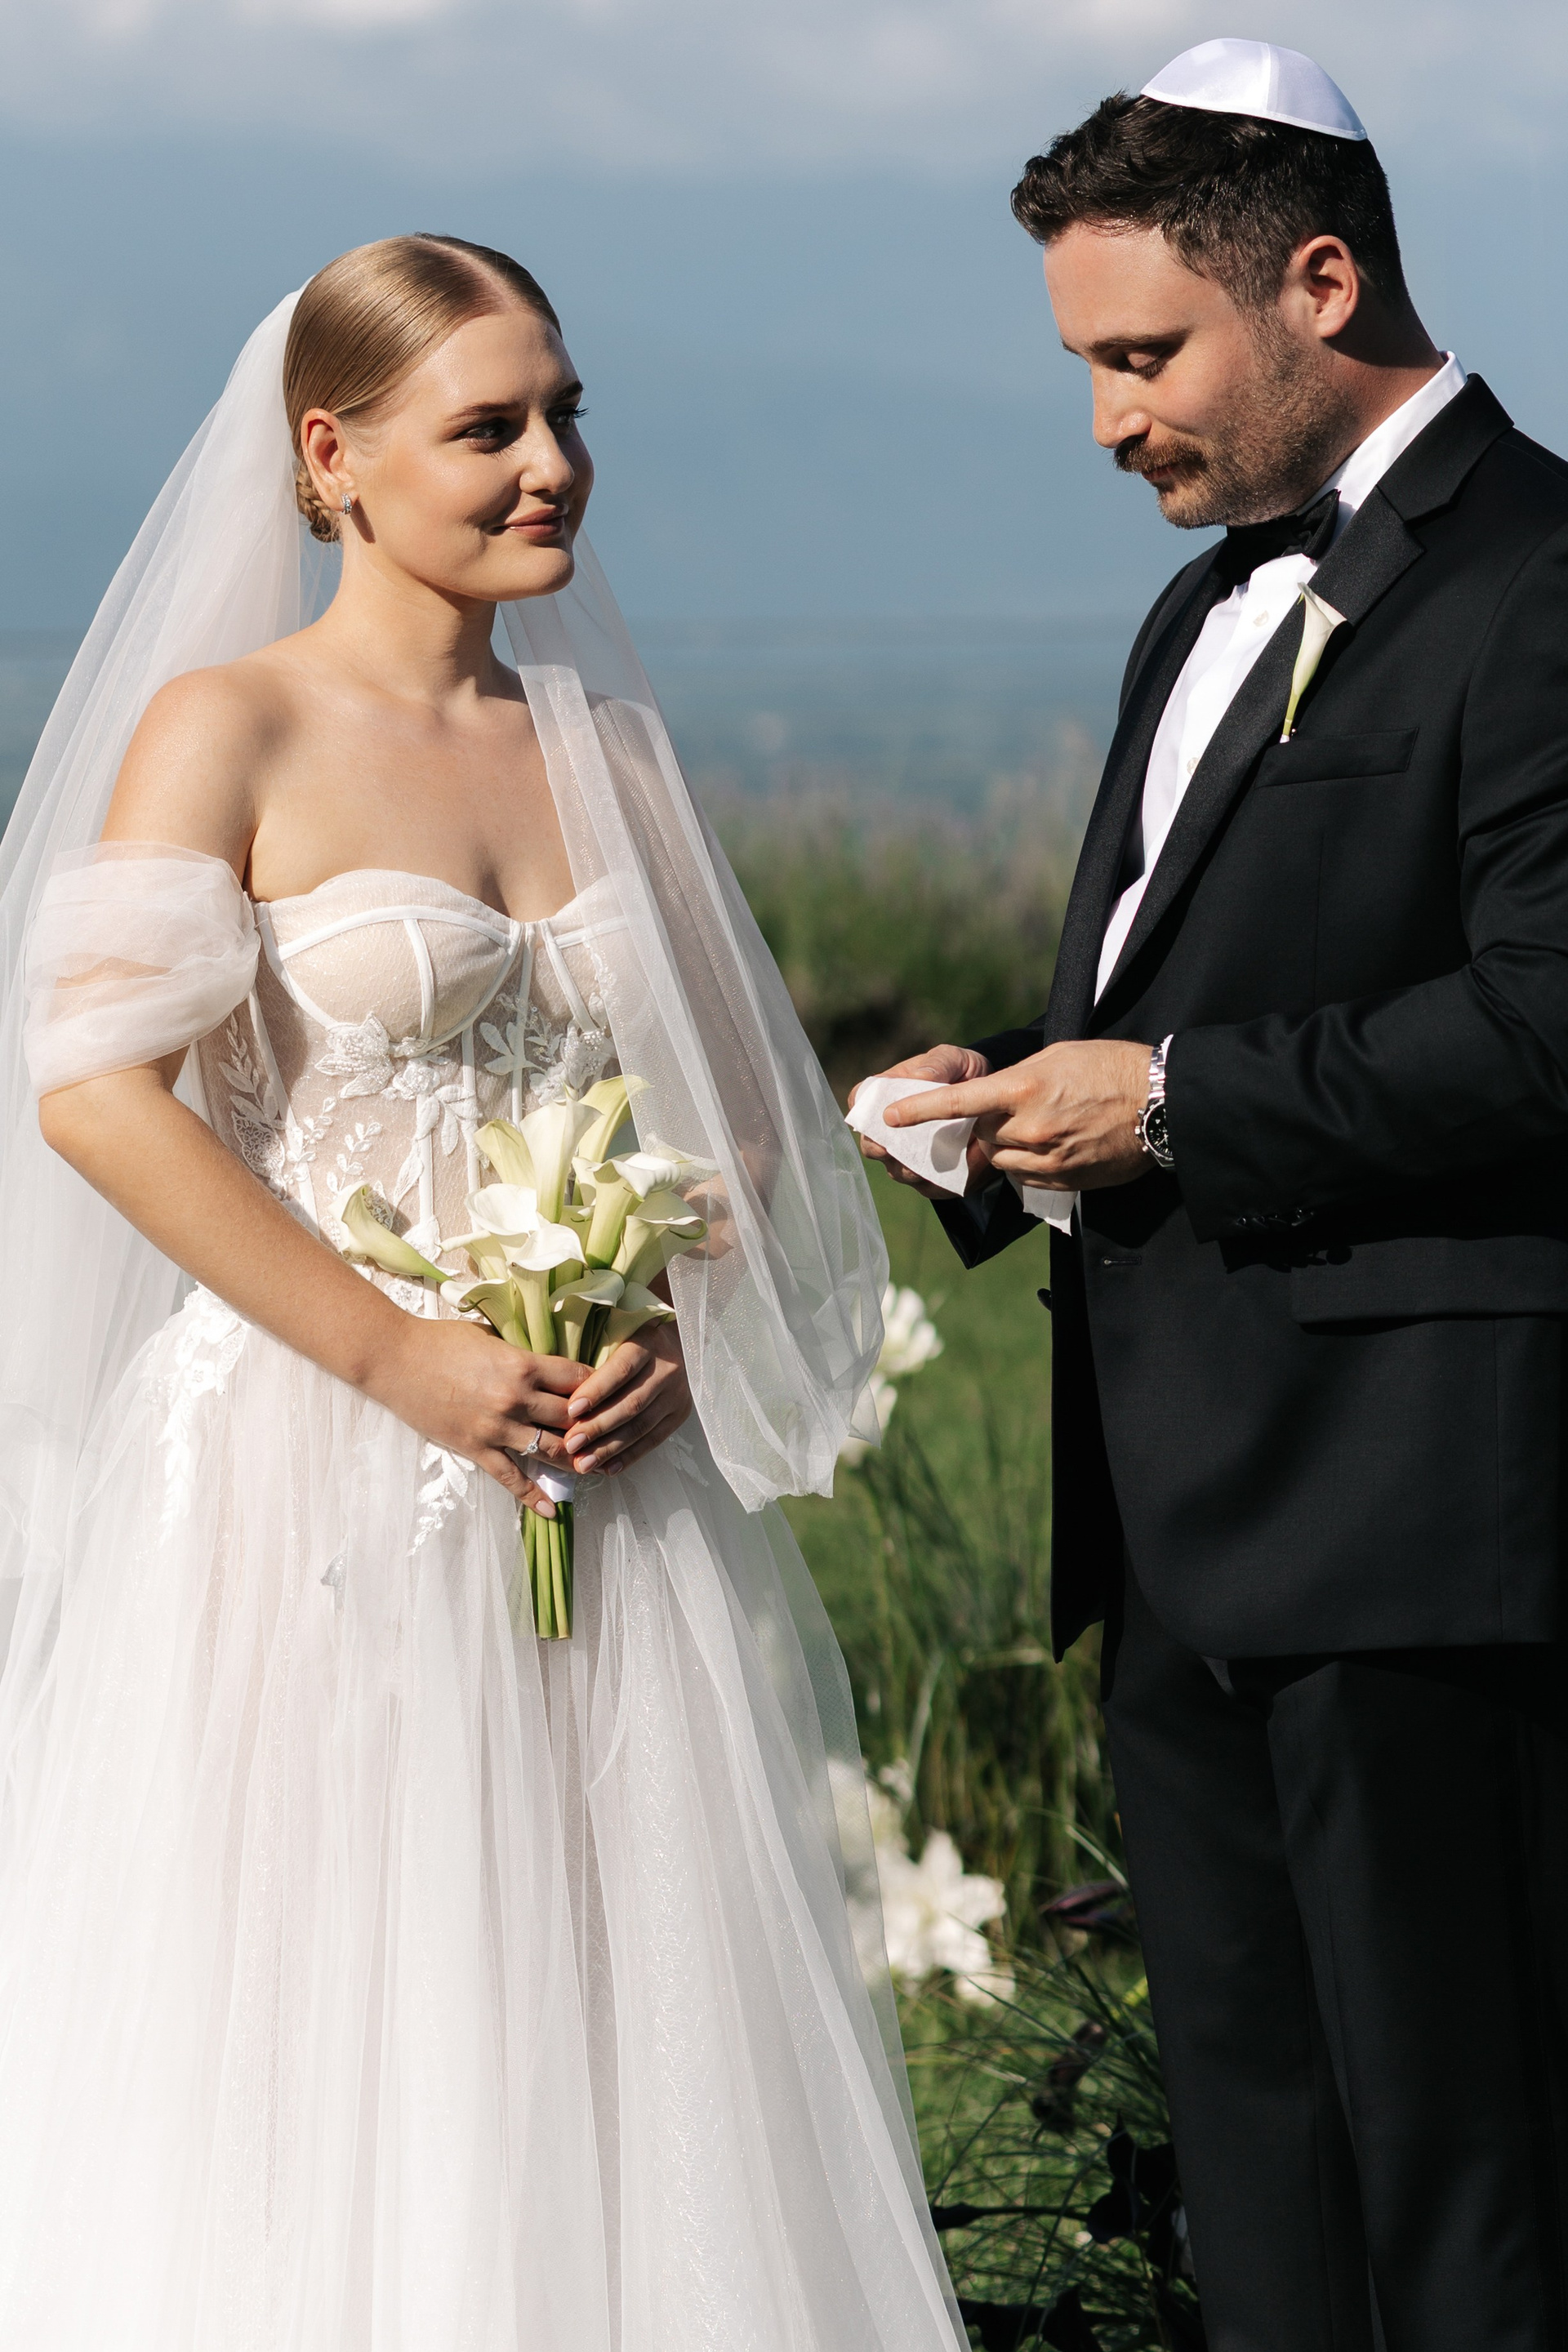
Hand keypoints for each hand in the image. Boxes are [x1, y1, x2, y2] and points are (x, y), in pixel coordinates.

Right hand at [366, 1315, 588, 1514]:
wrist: (395, 1358)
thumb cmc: (440, 1339)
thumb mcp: (490, 1337)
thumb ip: (520, 1354)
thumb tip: (546, 1363)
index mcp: (523, 1364)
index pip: (577, 1378)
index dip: (597, 1386)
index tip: (609, 1392)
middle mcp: (516, 1398)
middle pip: (571, 1417)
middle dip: (592, 1425)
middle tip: (607, 1433)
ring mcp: (496, 1427)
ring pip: (550, 1451)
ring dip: (575, 1460)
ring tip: (593, 1468)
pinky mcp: (476, 1448)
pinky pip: (511, 1478)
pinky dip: (533, 1496)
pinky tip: (552, 1510)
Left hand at [563, 1319, 692, 1474]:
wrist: (682, 1344)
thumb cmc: (637, 1342)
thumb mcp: (621, 1336)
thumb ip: (598, 1359)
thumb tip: (564, 1394)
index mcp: (648, 1345)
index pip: (621, 1370)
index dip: (596, 1391)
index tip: (572, 1410)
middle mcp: (667, 1370)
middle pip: (630, 1403)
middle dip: (597, 1427)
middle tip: (571, 1444)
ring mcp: (676, 1395)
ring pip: (640, 1426)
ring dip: (610, 1448)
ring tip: (584, 1463)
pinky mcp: (679, 1415)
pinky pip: (654, 1440)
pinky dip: (630, 1456)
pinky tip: (609, 1468)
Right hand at [848, 1046, 993, 1199]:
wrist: (999, 1103)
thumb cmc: (966, 1076)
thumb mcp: (956, 1061)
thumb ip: (938, 1065)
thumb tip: (919, 1077)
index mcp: (890, 1094)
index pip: (861, 1101)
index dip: (862, 1108)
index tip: (877, 1113)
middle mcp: (893, 1130)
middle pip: (871, 1143)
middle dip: (878, 1146)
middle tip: (889, 1145)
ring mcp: (910, 1158)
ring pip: (897, 1170)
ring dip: (908, 1166)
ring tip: (926, 1159)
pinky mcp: (934, 1179)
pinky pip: (929, 1187)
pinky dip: (938, 1180)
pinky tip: (953, 1169)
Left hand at [884, 1038, 1153, 1191]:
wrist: (1161, 1103)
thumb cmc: (1111, 1069)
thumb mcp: (1058, 1057)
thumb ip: (1018, 1079)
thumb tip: (993, 1098)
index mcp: (1023, 1088)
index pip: (960, 1102)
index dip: (921, 1109)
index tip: (889, 1118)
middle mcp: (1029, 1127)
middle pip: (981, 1135)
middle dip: (986, 1126)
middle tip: (1013, 1109)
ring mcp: (1046, 1159)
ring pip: (1002, 1159)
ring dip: (1007, 1146)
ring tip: (1043, 1126)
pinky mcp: (1063, 1181)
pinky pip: (1026, 1178)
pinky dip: (1030, 1164)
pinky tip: (1055, 1145)